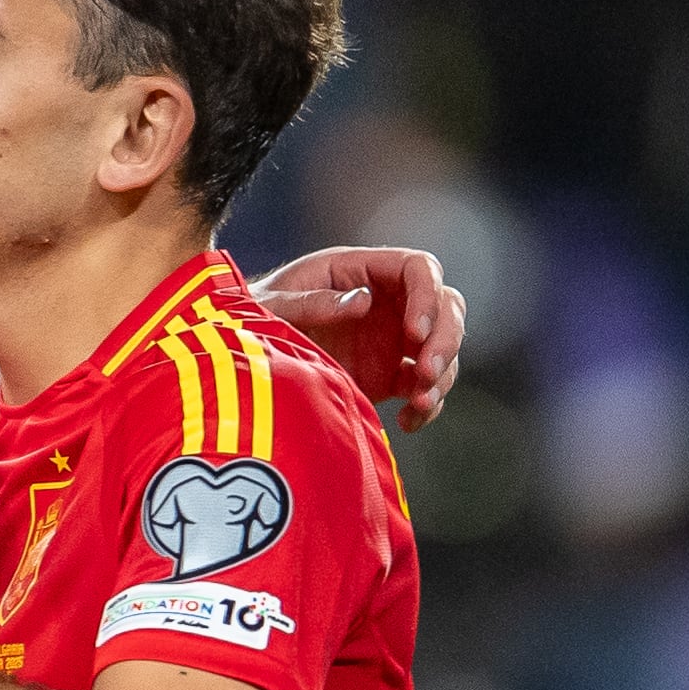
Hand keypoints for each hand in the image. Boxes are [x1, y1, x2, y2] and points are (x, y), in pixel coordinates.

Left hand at [257, 247, 464, 430]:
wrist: (242, 361)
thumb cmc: (252, 318)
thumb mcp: (271, 306)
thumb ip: (311, 303)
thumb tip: (362, 302)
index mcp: (360, 270)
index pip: (418, 268)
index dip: (427, 295)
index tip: (415, 331)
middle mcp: (386, 300)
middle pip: (446, 306)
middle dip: (445, 339)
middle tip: (425, 373)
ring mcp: (392, 338)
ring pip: (442, 347)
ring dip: (442, 375)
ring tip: (419, 403)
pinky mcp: (389, 374)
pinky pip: (425, 386)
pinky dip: (426, 405)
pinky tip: (408, 421)